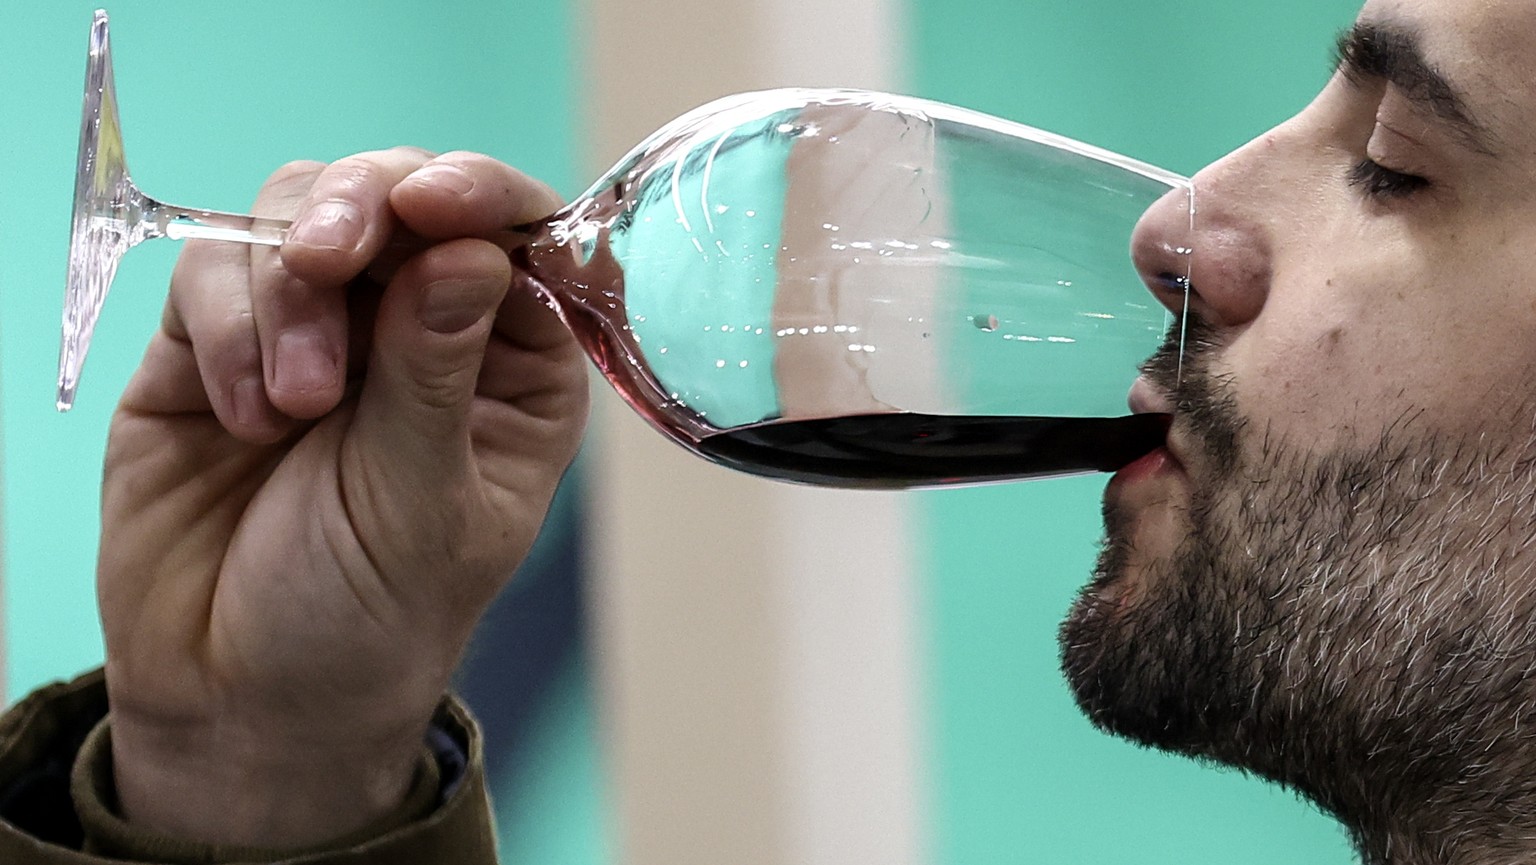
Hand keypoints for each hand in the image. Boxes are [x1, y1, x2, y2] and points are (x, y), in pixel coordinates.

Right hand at [96, 148, 588, 846]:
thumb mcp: (421, 506)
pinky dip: (224, 327)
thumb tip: (468, 250)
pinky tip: (243, 416)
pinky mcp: (220, 339)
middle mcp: (424, 326)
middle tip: (325, 260)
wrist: (236, 695)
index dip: (478, 195)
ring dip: (288, 293)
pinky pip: (214, 267)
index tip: (428, 203)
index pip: (517, 235)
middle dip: (361, 212)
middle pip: (401, 191)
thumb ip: (435, 374)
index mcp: (513, 364)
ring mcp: (321, 324)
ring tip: (291, 407)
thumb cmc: (367, 616)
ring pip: (300, 211)